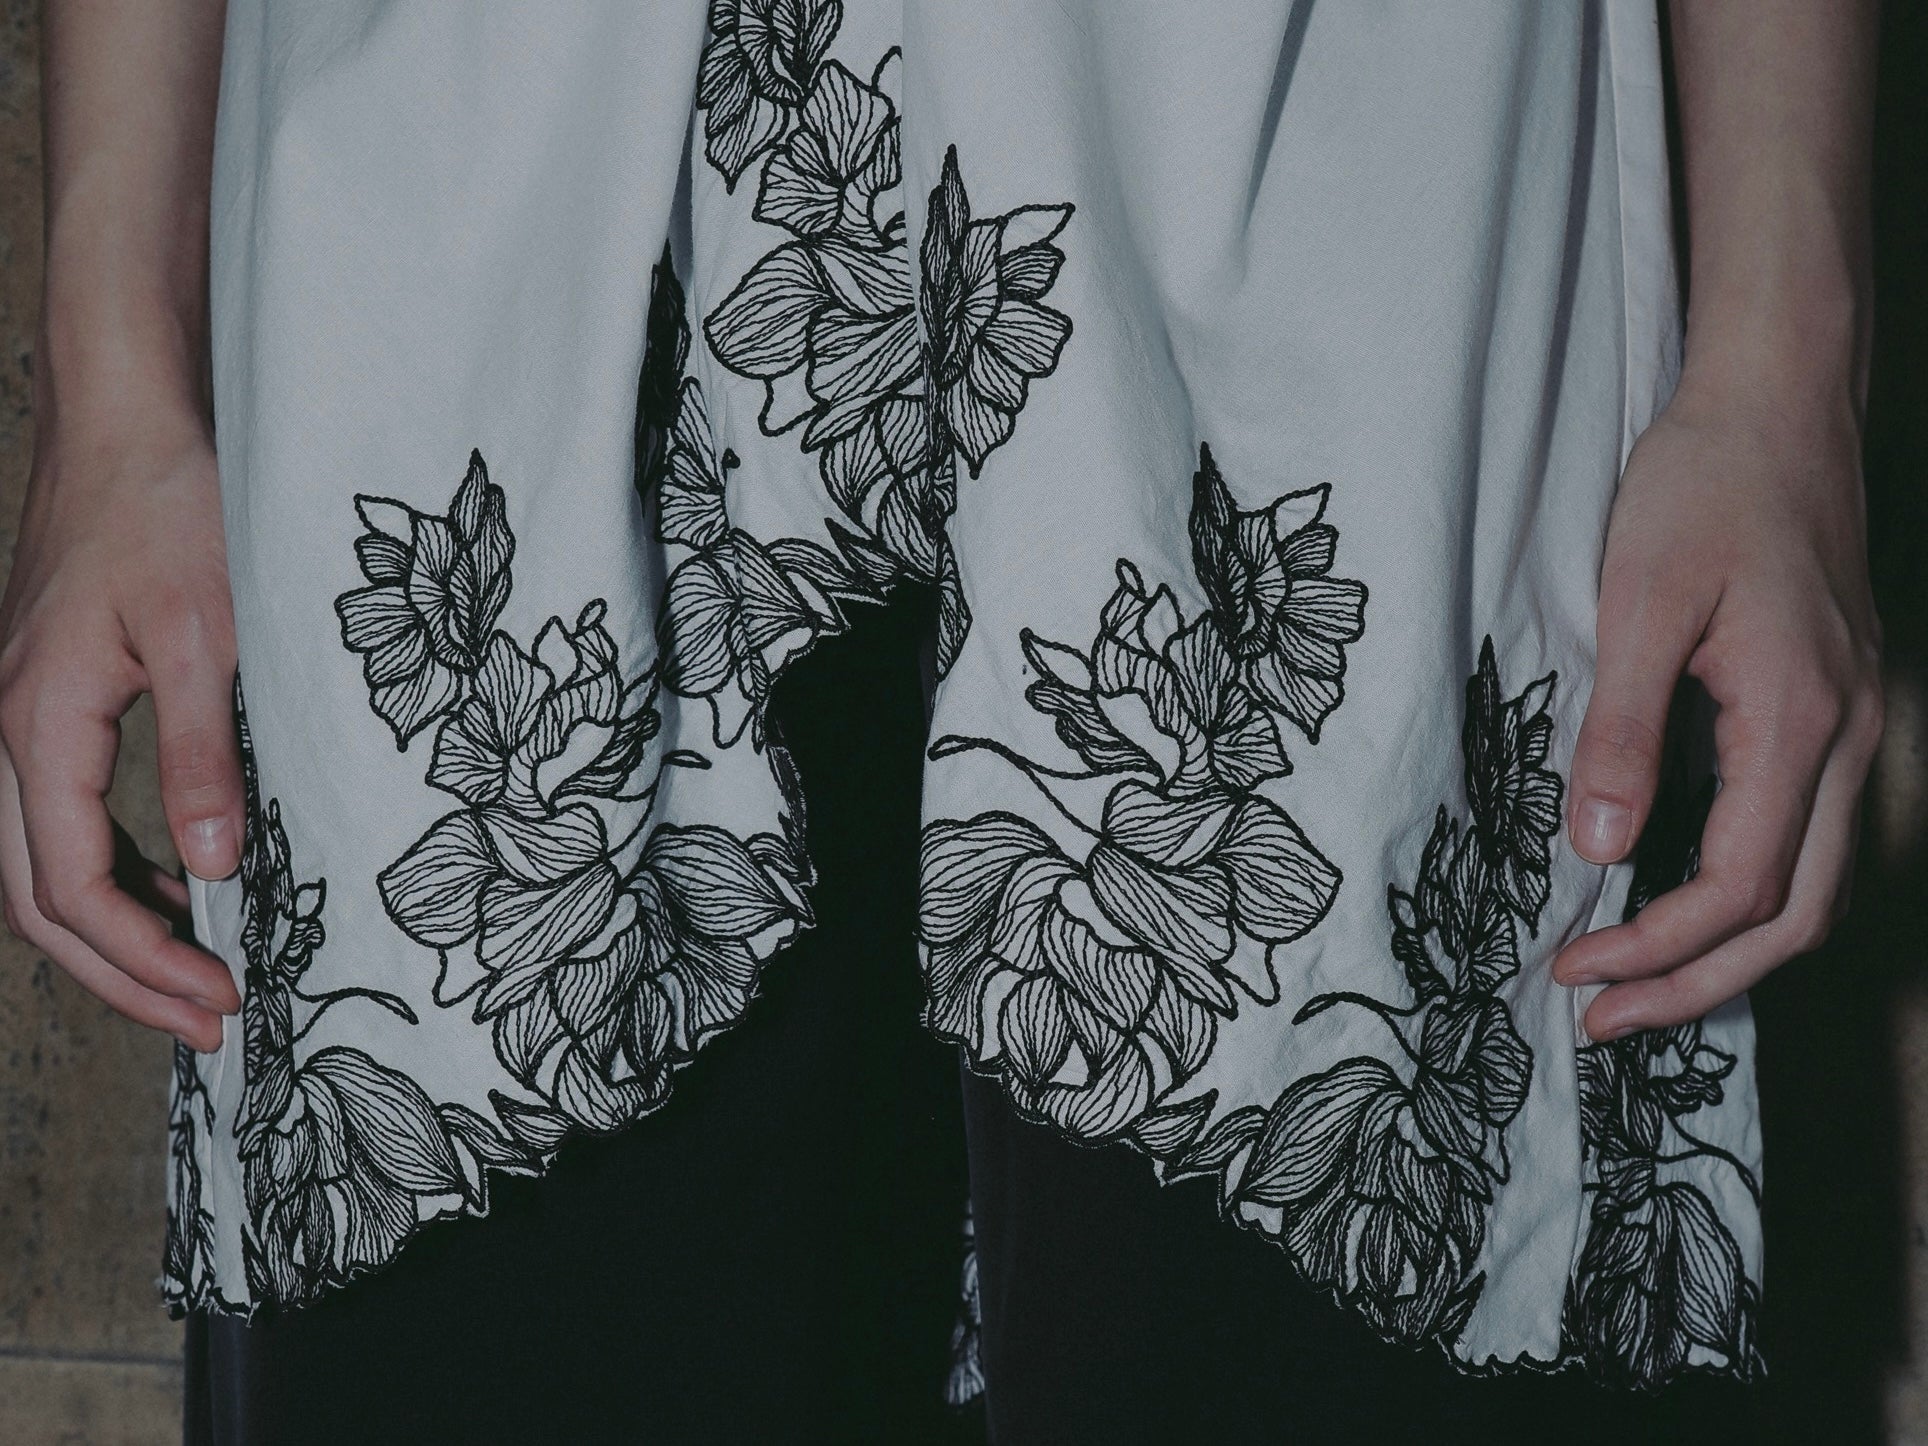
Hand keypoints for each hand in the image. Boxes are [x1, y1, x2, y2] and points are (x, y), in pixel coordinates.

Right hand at [0, 407, 243, 1051]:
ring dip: (114, 931)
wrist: (127, 422)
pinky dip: (113, 869)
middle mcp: (8, 732)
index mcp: (37, 725)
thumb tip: (212, 869)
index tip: (220, 1001)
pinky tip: (175, 883)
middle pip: (41, 899)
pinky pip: (60, 816)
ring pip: (40, 865)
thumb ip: (203, 755)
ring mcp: (19, 716)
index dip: (144, 961)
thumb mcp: (207, 636)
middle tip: (209, 1022)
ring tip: (196, 976)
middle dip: (123, 974)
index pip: (74, 890)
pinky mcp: (49, 700)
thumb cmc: (168, 510)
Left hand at [1552, 380, 1883, 1040]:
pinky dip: (1752, 896)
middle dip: (1697, 984)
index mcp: (1800, 720)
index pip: (1738, 886)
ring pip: (1815, 887)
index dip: (1657, 949)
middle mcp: (1852, 739)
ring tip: (1637, 983)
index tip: (1574, 973)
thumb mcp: (1642, 601)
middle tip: (1602, 1019)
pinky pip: (1810, 838)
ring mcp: (1857, 726)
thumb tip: (1600, 850)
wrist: (1778, 405)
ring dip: (1729, 952)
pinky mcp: (1837, 711)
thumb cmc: (1704, 488)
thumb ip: (1623, 729)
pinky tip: (1684, 901)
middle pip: (1794, 916)